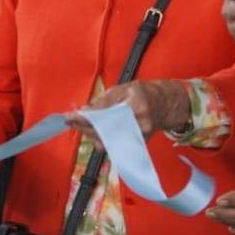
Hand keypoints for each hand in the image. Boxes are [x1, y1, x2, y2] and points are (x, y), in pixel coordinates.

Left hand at [66, 80, 190, 139]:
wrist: (165, 105)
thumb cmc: (144, 92)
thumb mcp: (124, 88)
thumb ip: (104, 99)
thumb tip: (84, 110)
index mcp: (135, 105)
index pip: (104, 115)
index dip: (85, 117)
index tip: (69, 117)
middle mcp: (138, 124)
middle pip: (104, 132)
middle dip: (84, 127)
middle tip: (72, 121)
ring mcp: (138, 136)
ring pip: (107, 142)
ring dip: (91, 135)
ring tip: (83, 125)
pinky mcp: (136, 144)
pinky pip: (114, 146)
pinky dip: (102, 140)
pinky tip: (95, 132)